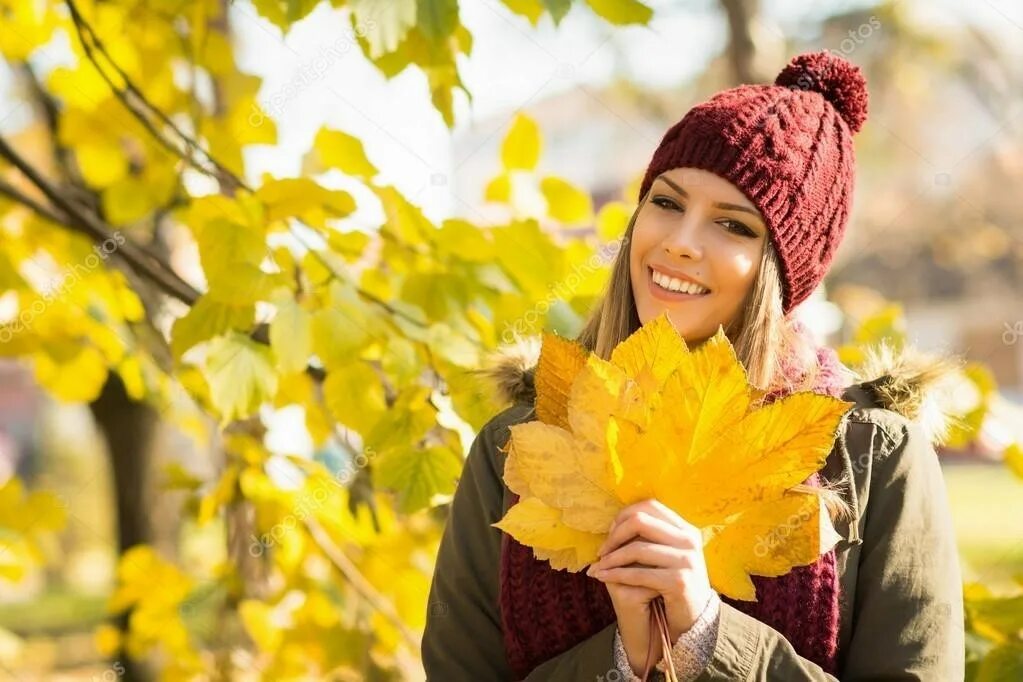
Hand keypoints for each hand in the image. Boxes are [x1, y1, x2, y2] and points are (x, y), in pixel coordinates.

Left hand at [586, 499, 715, 671]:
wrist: (695, 619)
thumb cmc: (674, 584)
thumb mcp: (668, 555)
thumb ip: (650, 537)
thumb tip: (612, 525)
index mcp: (686, 529)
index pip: (649, 506)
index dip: (624, 516)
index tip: (611, 532)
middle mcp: (689, 541)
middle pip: (640, 521)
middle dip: (615, 535)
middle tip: (602, 550)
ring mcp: (687, 560)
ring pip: (636, 548)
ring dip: (611, 558)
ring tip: (598, 566)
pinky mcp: (679, 582)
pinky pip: (638, 574)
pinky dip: (616, 574)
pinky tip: (603, 577)